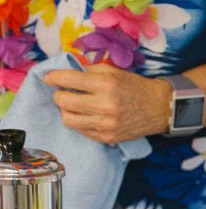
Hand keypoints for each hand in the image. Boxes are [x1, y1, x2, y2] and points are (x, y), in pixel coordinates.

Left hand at [43, 64, 170, 143]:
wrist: (159, 108)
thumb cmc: (133, 86)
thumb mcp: (113, 71)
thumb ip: (88, 71)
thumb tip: (62, 73)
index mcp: (106, 84)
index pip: (69, 79)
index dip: (53, 77)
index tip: (48, 77)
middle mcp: (105, 105)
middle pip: (63, 101)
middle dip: (58, 95)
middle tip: (62, 91)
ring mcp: (105, 124)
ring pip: (67, 119)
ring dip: (66, 110)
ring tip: (73, 104)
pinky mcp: (106, 138)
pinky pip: (80, 130)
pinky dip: (78, 121)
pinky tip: (85, 115)